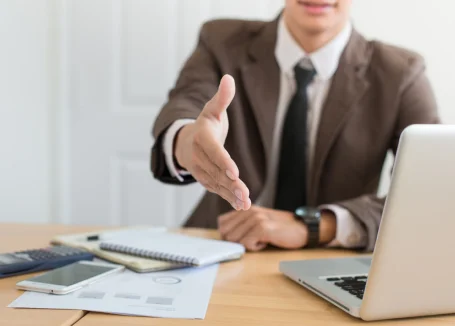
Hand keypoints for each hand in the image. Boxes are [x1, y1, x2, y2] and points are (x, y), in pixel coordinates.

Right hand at [174, 75, 250, 210]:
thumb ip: (222, 97)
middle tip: (245, 193)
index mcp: (202, 137)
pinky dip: (229, 198)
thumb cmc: (205, 124)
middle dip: (231, 183)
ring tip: (246, 203)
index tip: (234, 172)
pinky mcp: (206, 180)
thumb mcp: (212, 109)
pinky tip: (242, 205)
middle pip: (216, 171)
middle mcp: (199, 156)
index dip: (223, 161)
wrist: (187, 143)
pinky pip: (218, 190)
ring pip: (217, 183)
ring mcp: (201, 170)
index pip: (213, 151)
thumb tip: (229, 78)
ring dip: (231, 194)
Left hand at [218, 205, 308, 250]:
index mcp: (245, 208)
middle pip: (225, 233)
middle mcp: (248, 211)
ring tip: (261, 240)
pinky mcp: (263, 228)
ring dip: (247, 245)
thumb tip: (224, 235)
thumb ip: (242, 224)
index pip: (222, 223)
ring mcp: (255, 218)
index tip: (243, 237)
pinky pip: (246, 244)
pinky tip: (266, 242)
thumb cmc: (280, 228)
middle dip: (236, 241)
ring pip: (234, 239)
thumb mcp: (258, 221)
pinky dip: (255, 248)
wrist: (303, 228)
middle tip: (253, 240)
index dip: (229, 235)